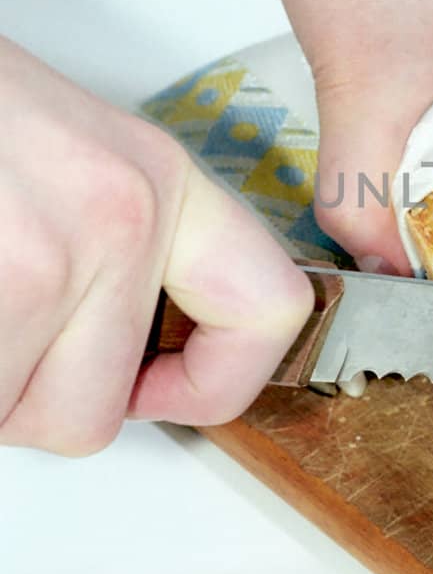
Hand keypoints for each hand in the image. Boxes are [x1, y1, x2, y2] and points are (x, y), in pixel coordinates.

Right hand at [0, 38, 312, 455]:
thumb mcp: (66, 156)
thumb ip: (116, 255)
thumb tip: (136, 361)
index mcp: (158, 181)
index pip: (266, 310)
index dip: (217, 382)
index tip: (160, 389)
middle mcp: (119, 216)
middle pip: (92, 414)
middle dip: (18, 395)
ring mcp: (42, 256)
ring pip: (8, 417)